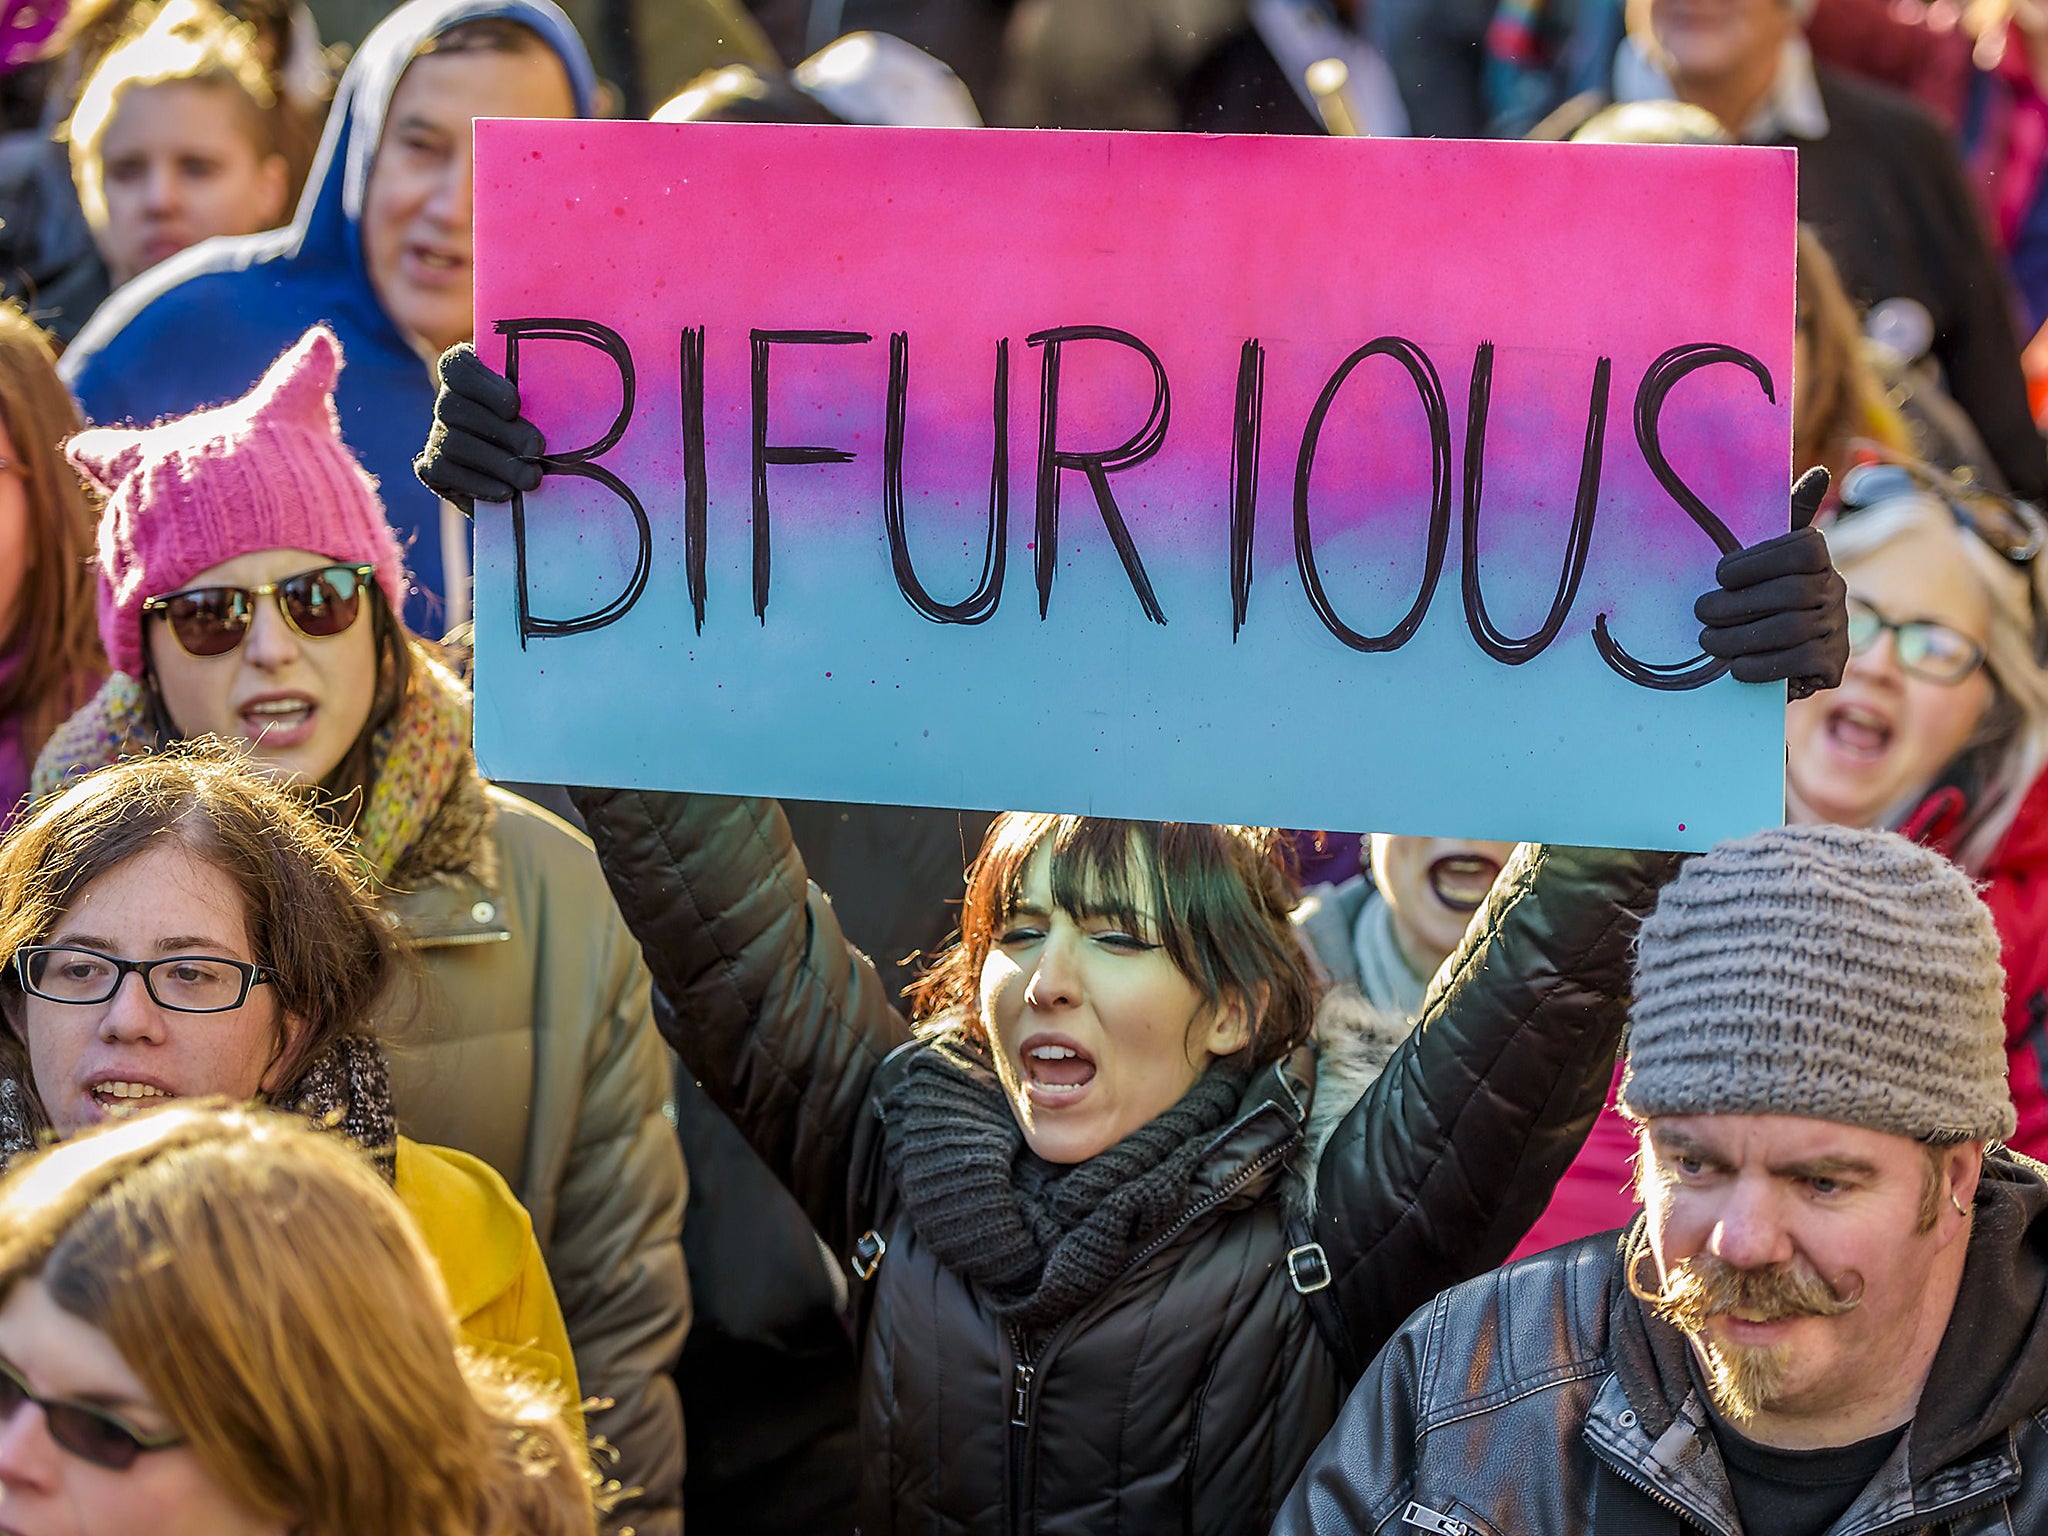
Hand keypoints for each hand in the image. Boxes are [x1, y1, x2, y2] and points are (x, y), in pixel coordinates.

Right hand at [413, 343, 544, 515]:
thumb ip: (549, 391)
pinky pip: (445, 472)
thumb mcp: (551, 406)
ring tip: (532, 478)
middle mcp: (447, 400)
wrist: (530, 482)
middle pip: (455, 406)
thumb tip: (580, 382)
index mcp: (471, 373)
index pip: (457, 366)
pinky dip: (478, 484)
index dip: (483, 386)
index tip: (514, 406)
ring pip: (454, 442)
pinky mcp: (433, 468)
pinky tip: (506, 493)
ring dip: (497, 462)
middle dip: (501, 430)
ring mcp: (437, 434)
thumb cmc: (546, 430)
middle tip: (537, 447)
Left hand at [1694, 467, 1847, 699]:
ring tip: (1709, 641)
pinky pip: (1798, 662)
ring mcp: (1838, 629)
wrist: (1783, 660)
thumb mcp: (1765, 559)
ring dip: (1740, 637)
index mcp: (1820, 558)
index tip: (1720, 575)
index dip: (1756, 562)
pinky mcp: (1833, 664)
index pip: (1800, 550)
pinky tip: (1736, 667)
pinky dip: (1760, 665)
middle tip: (1701, 612)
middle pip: (1790, 593)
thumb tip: (1819, 474)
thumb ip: (1785, 518)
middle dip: (1736, 605)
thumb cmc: (1761, 597)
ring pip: (1790, 629)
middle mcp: (1836, 590)